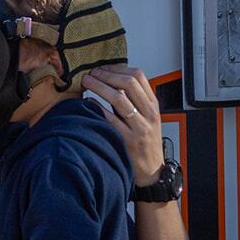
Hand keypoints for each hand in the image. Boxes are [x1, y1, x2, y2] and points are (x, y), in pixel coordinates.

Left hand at [86, 66, 166, 186]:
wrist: (152, 171)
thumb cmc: (145, 144)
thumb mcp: (146, 119)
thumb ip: (134, 102)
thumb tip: (111, 81)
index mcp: (153, 105)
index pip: (139, 76)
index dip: (118, 68)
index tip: (103, 68)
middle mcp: (149, 114)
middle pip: (129, 83)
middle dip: (107, 75)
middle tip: (91, 73)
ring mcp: (139, 127)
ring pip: (119, 99)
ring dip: (99, 86)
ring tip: (86, 82)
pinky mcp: (128, 141)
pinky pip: (110, 120)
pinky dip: (97, 108)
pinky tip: (87, 103)